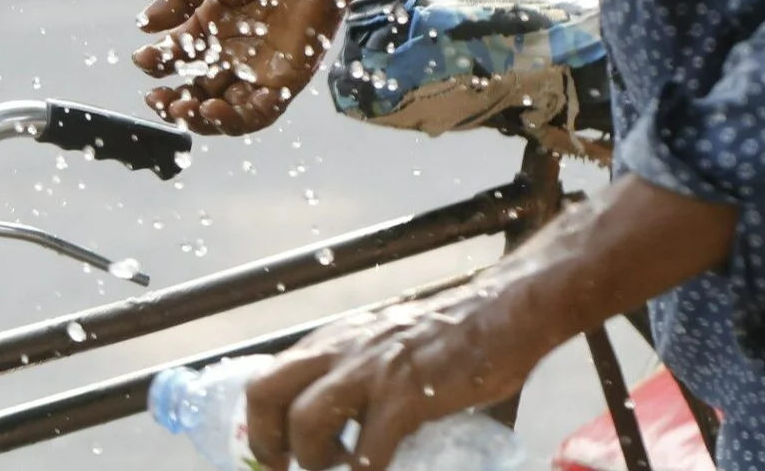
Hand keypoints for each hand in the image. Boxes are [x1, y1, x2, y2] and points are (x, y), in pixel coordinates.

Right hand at [134, 0, 353, 133]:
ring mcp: (262, 65)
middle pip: (198, 90)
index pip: (180, 55)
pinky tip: (209, 110)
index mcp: (215, 20)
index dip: (158, 63)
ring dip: (197, 119)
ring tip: (178, 109)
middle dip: (172, 101)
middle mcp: (236, 48)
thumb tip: (145, 25)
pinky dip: (233, 120)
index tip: (142, 59)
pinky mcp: (287, 77)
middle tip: (155, 99)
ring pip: (225, 110)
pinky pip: (259, 112)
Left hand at [243, 280, 552, 469]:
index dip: (258, 424)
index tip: (271, 456)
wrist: (506, 310)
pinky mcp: (407, 395)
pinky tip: (385, 469)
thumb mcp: (390, 342)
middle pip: (267, 391)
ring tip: (339, 467)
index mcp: (335, 340)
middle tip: (283, 469)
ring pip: (306, 421)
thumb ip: (366, 377)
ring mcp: (372, 370)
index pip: (269, 376)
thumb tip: (359, 430)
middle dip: (265, 442)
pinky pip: (368, 452)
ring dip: (314, 460)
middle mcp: (343, 349)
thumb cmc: (454, 332)